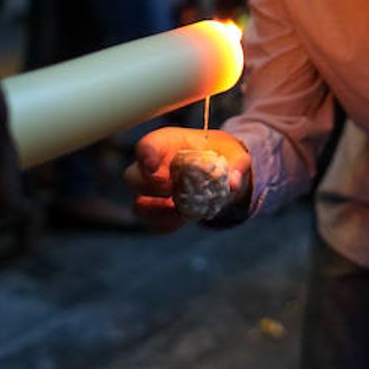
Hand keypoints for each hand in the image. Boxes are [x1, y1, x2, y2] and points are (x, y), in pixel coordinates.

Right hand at [125, 127, 250, 232]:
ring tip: (181, 210)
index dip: (145, 155)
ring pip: (138, 204)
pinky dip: (166, 224)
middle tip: (172, 188)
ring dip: (157, 210)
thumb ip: (237, 164)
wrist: (223, 174)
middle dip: (150, 186)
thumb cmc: (222, 154)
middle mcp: (154, 167)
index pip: (145, 145)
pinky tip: (183, 219)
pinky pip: (153, 224)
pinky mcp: (160, 212)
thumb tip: (233, 183)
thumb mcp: (235, 153)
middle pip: (132, 176)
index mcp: (168, 143)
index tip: (154, 167)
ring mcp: (153, 192)